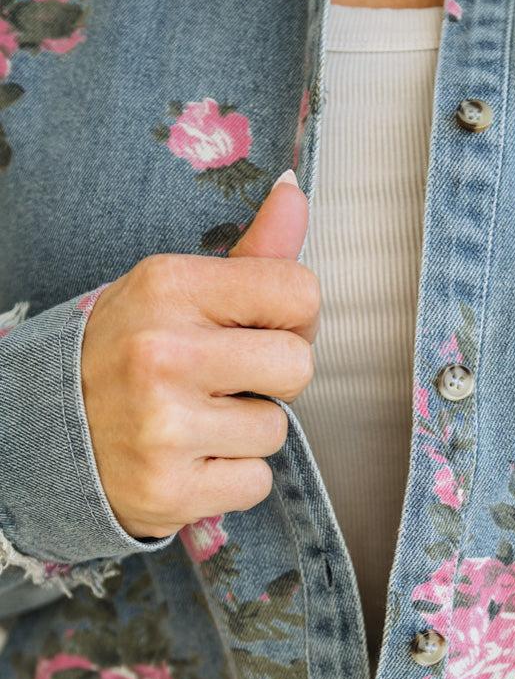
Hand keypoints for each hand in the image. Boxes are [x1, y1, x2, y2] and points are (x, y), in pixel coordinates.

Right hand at [80, 172, 315, 538]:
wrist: (50, 432)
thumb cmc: (129, 354)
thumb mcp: (175, 289)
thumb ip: (250, 251)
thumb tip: (293, 189)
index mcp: (169, 286)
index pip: (300, 293)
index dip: (292, 318)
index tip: (255, 330)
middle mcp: (162, 353)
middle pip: (298, 366)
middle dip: (274, 379)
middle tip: (226, 381)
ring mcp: (163, 426)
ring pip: (276, 431)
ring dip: (248, 432)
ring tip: (198, 421)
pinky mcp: (168, 489)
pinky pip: (257, 482)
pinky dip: (232, 478)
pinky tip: (191, 459)